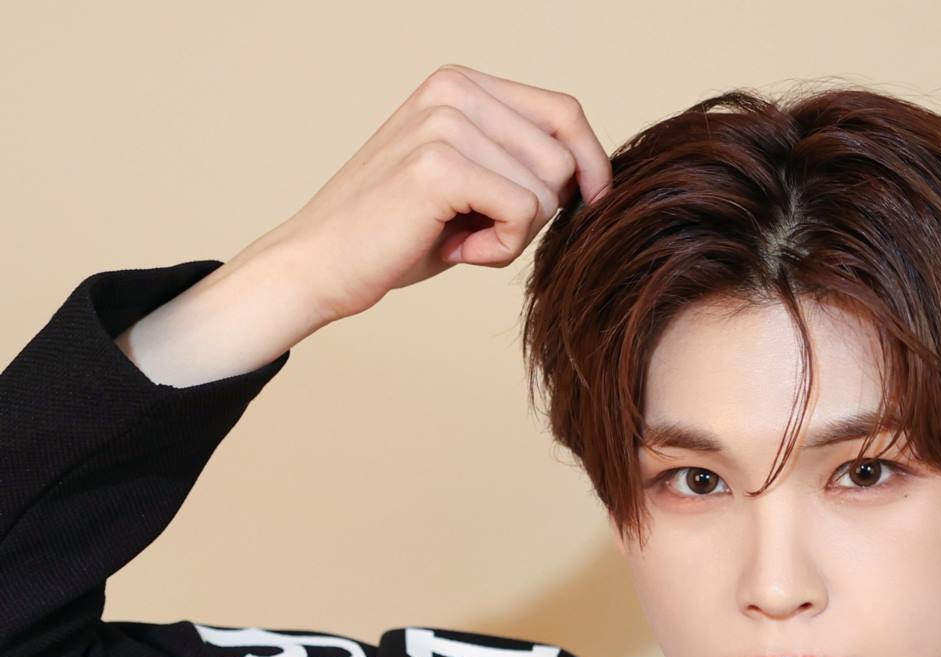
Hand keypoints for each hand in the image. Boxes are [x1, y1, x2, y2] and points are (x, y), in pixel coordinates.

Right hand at [251, 63, 611, 329]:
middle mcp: (455, 89)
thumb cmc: (396, 233)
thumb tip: (594, 177)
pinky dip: (500, 250)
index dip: (591, 163)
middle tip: (482, 234)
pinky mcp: (440, 165)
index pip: (564, 111)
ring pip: (546, 190)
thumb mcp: (467, 182)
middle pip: (562, 158)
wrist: (321, 262)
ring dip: (516, 235)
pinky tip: (457, 251)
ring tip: (463, 239)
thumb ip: (516, 162)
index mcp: (461, 84)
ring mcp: (446, 122)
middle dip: (539, 214)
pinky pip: (522, 214)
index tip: (592, 206)